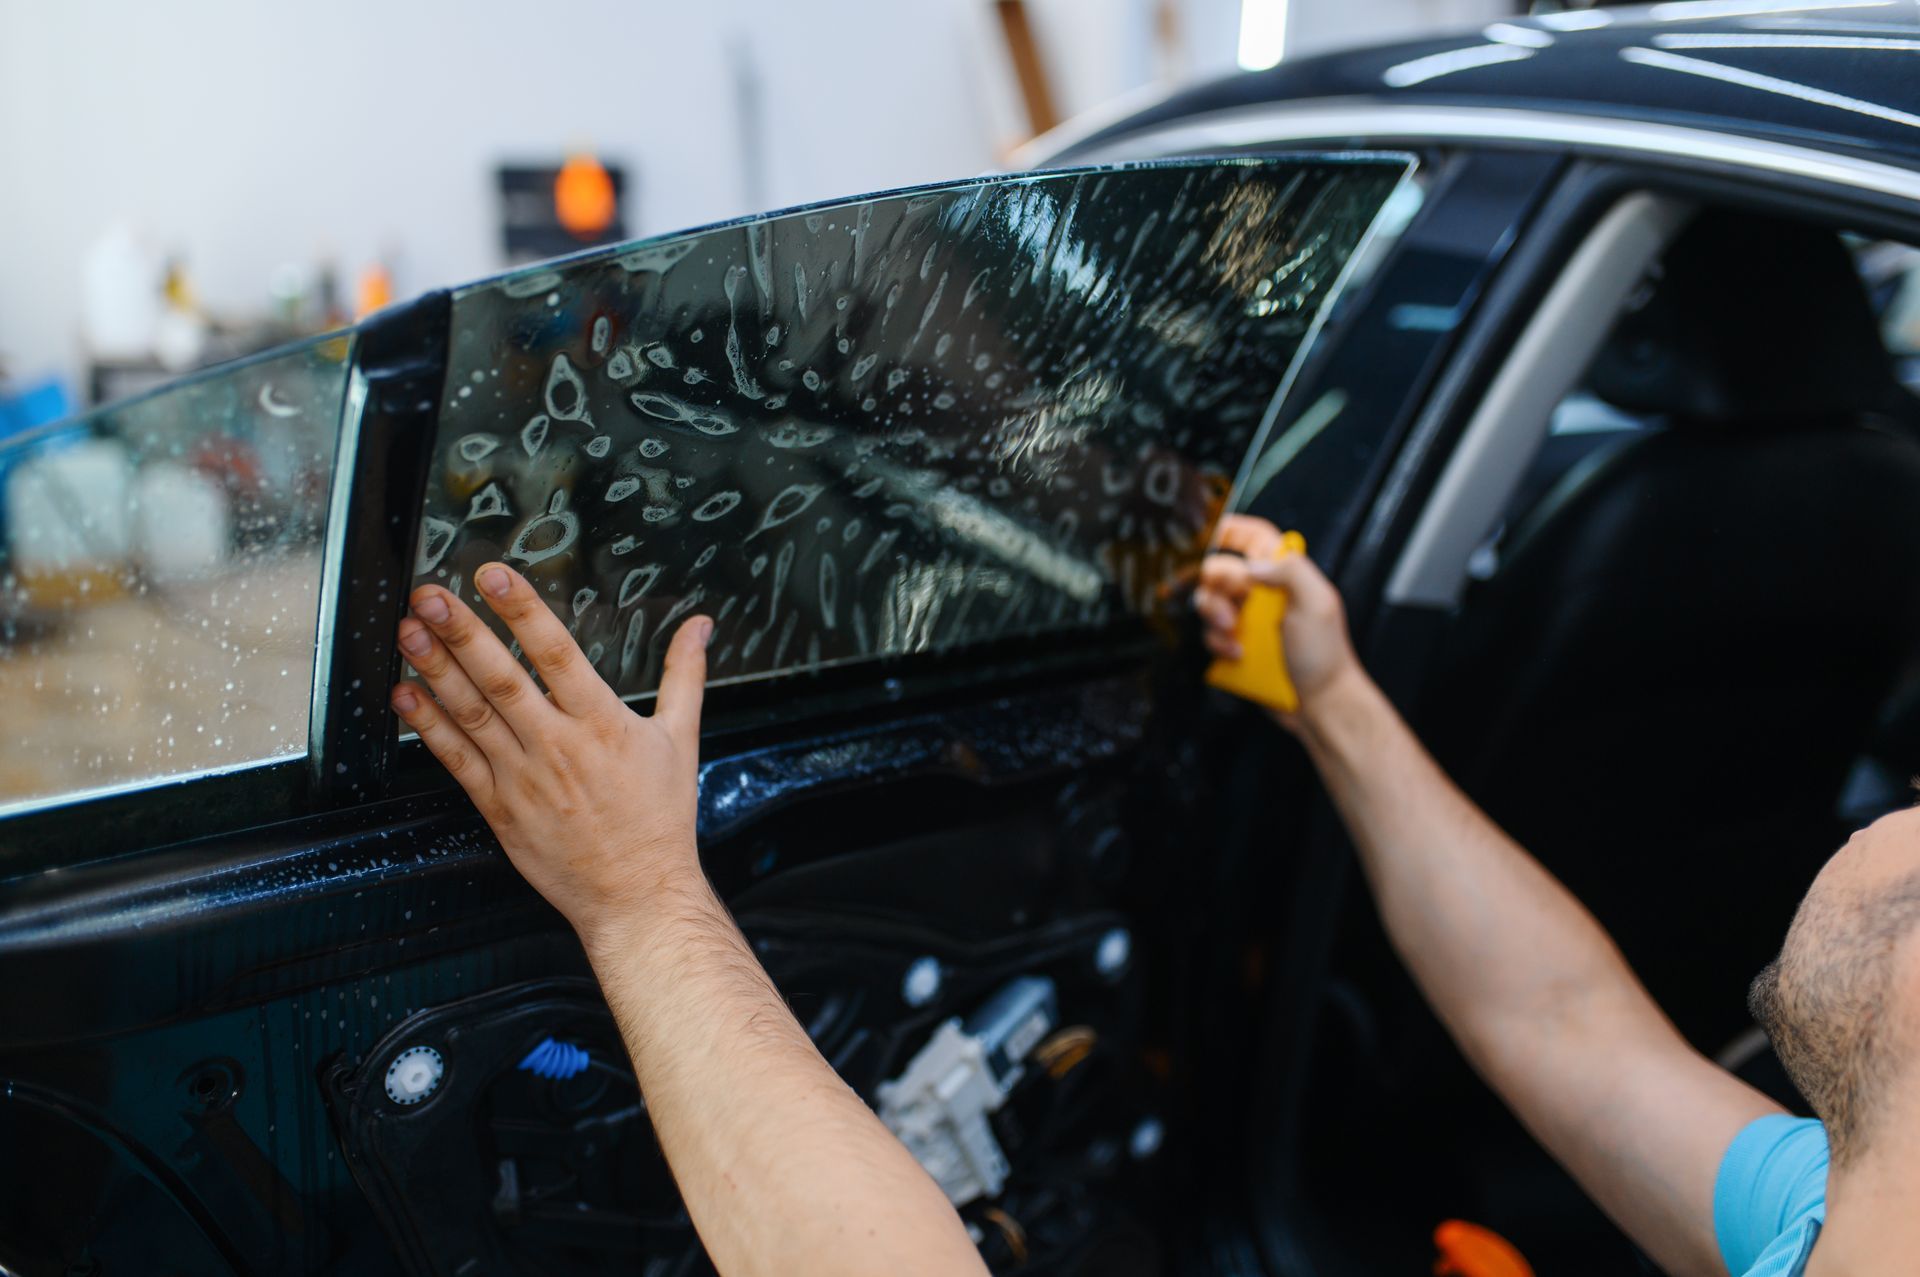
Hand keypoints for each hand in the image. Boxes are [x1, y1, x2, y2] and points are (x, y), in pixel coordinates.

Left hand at [389, 561, 712, 950]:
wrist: (637, 894)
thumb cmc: (660, 819)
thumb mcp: (681, 739)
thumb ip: (684, 674)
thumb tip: (699, 625)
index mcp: (603, 723)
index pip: (557, 654)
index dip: (522, 612)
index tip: (494, 576)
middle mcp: (559, 747)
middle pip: (502, 681)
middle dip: (462, 633)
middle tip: (430, 595)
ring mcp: (524, 779)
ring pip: (472, 716)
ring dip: (436, 670)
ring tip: (409, 631)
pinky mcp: (500, 808)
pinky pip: (457, 761)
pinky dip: (429, 727)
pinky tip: (406, 696)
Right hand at [1194, 514, 1363, 728]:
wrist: (1320, 703)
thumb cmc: (1324, 654)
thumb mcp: (1316, 603)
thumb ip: (1289, 571)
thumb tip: (1251, 564)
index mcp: (1285, 575)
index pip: (1254, 538)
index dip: (1231, 530)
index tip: (1209, 534)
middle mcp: (1263, 593)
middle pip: (1219, 569)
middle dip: (1215, 587)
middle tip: (1229, 611)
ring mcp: (1248, 620)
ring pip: (1208, 603)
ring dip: (1214, 617)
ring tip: (1234, 635)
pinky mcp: (1235, 645)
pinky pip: (1210, 636)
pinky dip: (1217, 644)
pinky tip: (1237, 655)